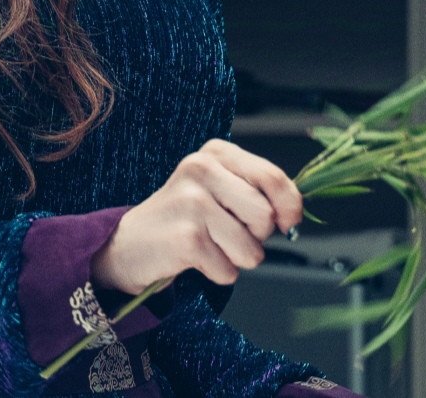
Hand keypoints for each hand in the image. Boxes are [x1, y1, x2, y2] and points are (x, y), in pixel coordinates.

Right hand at [92, 139, 302, 293]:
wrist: (131, 243)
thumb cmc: (186, 218)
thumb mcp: (219, 188)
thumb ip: (257, 190)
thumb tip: (294, 214)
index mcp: (216, 153)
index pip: (273, 178)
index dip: (290, 206)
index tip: (288, 223)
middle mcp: (201, 169)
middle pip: (265, 216)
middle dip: (257, 236)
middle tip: (227, 231)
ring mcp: (192, 202)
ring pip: (251, 249)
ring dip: (237, 258)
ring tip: (210, 244)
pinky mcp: (186, 238)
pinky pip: (229, 270)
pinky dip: (218, 272)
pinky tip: (195, 258)